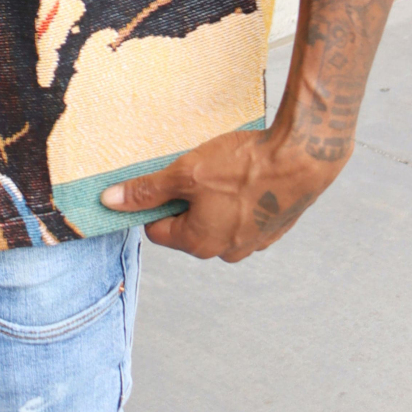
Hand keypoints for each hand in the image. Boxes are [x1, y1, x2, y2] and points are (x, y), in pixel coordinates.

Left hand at [98, 120, 343, 261]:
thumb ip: (146, 191)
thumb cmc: (242, 166)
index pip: (157, 230)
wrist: (303, 159)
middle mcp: (226, 252)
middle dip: (185, 202)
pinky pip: (241, 217)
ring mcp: (253, 243)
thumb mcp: (184, 174)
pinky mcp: (272, 229)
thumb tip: (108, 202)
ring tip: (222, 172)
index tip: (164, 180)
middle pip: (186, 228)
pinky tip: (243, 178)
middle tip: (195, 172)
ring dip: (212, 200)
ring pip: (215, 221)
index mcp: (200, 244)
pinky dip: (237, 201)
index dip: (155, 203)